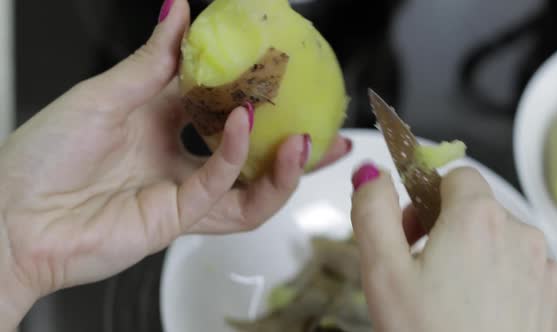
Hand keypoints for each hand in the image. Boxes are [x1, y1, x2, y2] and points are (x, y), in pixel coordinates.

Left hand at [0, 0, 349, 324]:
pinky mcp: (177, 219)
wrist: (10, 217)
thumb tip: (179, 10)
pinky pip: (220, 188)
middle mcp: (178, 157)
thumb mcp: (103, 93)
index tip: (280, 68)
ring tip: (305, 138)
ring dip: (283, 165)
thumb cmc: (42, 155)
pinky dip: (237, 157)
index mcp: (160, 121)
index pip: (222, 103)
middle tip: (325, 122)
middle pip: (250, 152)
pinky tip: (244, 125)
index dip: (255, 89)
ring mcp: (181, 191)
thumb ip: (152, 60)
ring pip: (250, 186)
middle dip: (291, 143)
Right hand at [350, 165, 556, 331]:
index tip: (410, 232)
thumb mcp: (382, 270)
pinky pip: (523, 276)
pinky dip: (499, 286)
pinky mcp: (556, 303)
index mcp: (478, 219)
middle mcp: (522, 237)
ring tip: (447, 300)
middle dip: (445, 230)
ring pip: (500, 244)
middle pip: (477, 210)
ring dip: (473, 258)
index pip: (456, 176)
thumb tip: (370, 174)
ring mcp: (545, 272)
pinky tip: (477, 317)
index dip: (425, 199)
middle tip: (420, 271)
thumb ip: (372, 210)